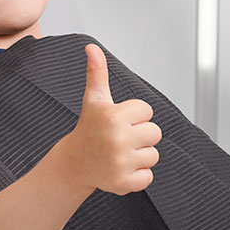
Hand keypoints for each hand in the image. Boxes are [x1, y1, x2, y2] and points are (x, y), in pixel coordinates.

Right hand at [66, 44, 161, 194]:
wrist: (74, 163)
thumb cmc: (89, 129)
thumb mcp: (94, 99)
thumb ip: (97, 72)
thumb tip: (92, 47)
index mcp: (114, 116)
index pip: (148, 111)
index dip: (135, 116)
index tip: (119, 121)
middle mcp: (118, 139)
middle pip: (155, 133)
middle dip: (141, 136)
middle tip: (120, 138)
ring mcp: (121, 162)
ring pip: (153, 155)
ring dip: (140, 156)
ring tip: (119, 153)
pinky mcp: (124, 182)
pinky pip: (148, 177)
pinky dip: (137, 175)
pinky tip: (121, 168)